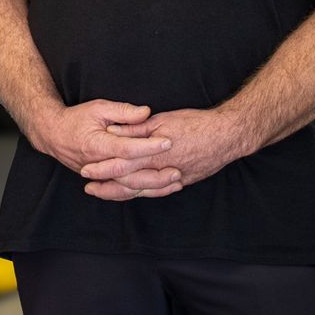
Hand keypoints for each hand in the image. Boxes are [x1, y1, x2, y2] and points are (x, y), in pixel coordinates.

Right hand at [28, 99, 176, 190]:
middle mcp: (97, 165)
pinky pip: (124, 192)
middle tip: (177, 170)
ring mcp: (99, 176)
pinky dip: (143, 192)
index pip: (126, 149)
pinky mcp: (102, 181)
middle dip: (155, 174)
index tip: (167, 141)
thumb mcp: (97, 108)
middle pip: (130, 175)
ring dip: (153, 187)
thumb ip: (123, 111)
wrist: (53, 134)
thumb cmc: (76, 119)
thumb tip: (146, 112)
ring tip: (175, 182)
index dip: (148, 146)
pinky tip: (161, 189)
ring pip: (129, 188)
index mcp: (96, 145)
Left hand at [86, 107, 249, 200]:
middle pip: (128, 184)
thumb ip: (135, 128)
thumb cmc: (195, 124)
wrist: (227, 136)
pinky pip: (158, 192)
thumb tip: (112, 131)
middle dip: (107, 187)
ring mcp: (173, 179)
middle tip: (90, 188)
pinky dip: (143, 193)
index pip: (121, 166)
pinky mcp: (183, 181)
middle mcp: (162, 170)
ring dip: (121, 194)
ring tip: (105, 193)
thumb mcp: (162, 120)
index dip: (102, 170)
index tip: (87, 172)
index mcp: (153, 154)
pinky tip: (134, 193)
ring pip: (142, 191)